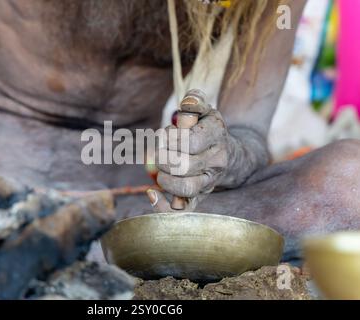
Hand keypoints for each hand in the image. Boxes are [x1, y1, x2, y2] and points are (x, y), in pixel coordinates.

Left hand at [149, 89, 229, 211]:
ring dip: (163, 179)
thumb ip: (194, 102)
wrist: (228, 155)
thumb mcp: (205, 111)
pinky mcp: (200, 198)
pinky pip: (183, 211)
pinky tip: (151, 193)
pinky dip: (163, 206)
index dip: (170, 138)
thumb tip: (188, 102)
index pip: (190, 141)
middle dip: (162, 158)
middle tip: (158, 153)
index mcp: (217, 136)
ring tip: (158, 170)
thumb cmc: (207, 129)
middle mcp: (216, 162)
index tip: (164, 135)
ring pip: (185, 189)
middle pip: (184, 166)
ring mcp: (209, 183)